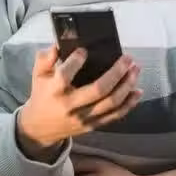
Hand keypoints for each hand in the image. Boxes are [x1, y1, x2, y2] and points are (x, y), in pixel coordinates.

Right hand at [16, 46, 142, 161]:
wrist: (40, 129)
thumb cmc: (42, 95)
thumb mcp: (38, 76)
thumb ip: (45, 59)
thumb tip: (57, 46)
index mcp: (54, 91)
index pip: (65, 75)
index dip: (76, 61)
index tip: (85, 50)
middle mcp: (70, 106)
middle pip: (99, 89)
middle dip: (117, 72)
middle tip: (128, 58)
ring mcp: (83, 118)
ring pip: (111, 102)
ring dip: (127, 85)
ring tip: (135, 69)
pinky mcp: (92, 125)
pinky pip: (115, 115)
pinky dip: (129, 104)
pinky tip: (137, 91)